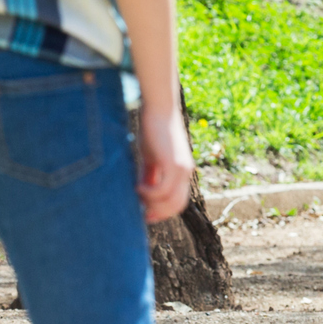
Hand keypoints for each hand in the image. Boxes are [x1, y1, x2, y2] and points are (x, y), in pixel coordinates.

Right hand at [134, 101, 193, 221]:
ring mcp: (182, 169)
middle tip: (141, 214)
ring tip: (136, 195)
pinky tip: (137, 186)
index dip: (163, 212)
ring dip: (152, 204)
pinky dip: (149, 193)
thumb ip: (149, 175)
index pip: (178, 202)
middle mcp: (186, 172)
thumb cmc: (152, 130)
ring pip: (171, 201)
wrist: (159, 108)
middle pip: (177, 206)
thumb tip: (142, 194)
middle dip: (159, 213)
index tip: (146, 215)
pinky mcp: (174, 164)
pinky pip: (163, 190)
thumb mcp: (150, 158)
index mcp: (182, 172)